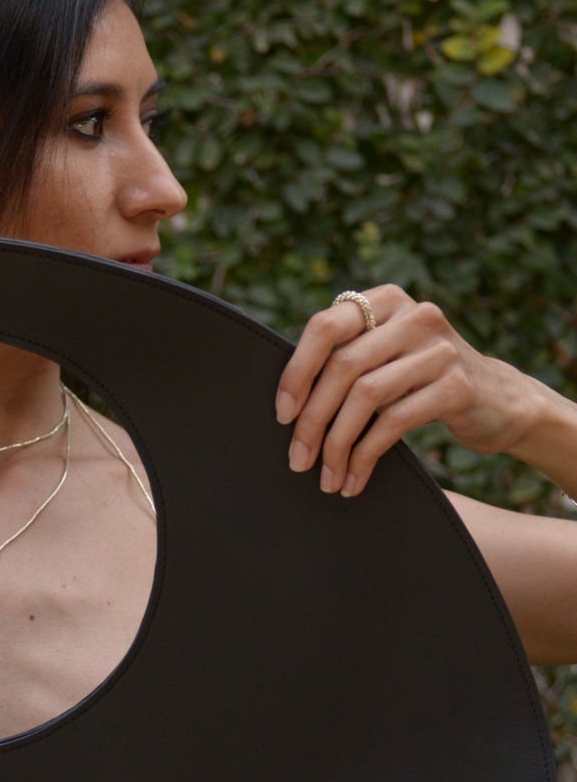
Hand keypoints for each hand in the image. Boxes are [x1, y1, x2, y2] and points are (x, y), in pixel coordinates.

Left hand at [274, 285, 530, 497]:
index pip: (325, 327)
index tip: (282, 415)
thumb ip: (346, 358)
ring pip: (365, 396)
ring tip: (326, 478)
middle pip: (343, 366)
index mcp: (386, 301)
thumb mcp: (386, 357)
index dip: (296, 372)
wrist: (500, 401)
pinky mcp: (457, 386)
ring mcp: (439, 349)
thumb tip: (285, 403)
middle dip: (312, 420)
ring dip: (336, 445)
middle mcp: (415, 316)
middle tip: (298, 459)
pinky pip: (394, 422)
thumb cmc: (422, 384)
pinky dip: (365, 456)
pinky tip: (354, 479)